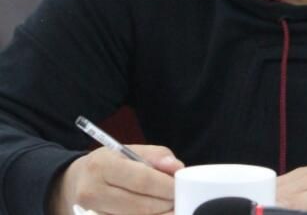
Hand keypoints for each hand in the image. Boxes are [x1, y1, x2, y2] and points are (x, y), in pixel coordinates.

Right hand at [49, 144, 183, 214]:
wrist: (74, 183)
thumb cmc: (108, 164)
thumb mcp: (128, 151)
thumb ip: (156, 156)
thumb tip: (177, 167)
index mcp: (102, 165)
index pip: (142, 179)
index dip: (165, 186)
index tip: (179, 188)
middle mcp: (92, 192)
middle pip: (140, 205)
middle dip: (165, 205)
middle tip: (179, 201)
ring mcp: (90, 214)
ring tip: (171, 210)